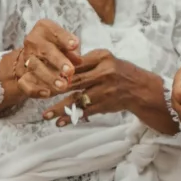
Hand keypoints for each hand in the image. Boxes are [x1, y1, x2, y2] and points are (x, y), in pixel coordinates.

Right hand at [0, 18, 81, 113]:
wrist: (36, 57)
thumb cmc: (57, 47)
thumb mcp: (66, 44)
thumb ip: (72, 50)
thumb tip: (79, 60)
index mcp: (44, 29)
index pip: (54, 31)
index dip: (65, 38)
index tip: (75, 45)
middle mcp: (33, 42)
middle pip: (45, 51)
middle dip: (58, 61)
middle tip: (70, 71)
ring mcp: (27, 59)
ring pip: (36, 67)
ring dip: (49, 77)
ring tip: (63, 86)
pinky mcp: (23, 76)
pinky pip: (25, 84)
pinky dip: (35, 90)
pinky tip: (47, 93)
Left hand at [50, 51, 169, 131]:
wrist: (142, 90)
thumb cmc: (121, 73)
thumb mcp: (107, 60)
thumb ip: (87, 61)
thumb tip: (62, 62)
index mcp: (102, 58)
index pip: (76, 63)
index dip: (58, 69)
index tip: (42, 72)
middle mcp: (104, 73)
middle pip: (74, 81)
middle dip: (54, 88)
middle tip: (37, 94)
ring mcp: (105, 90)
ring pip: (78, 99)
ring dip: (60, 108)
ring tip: (46, 115)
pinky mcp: (106, 104)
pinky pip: (86, 112)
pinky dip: (73, 117)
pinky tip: (61, 122)